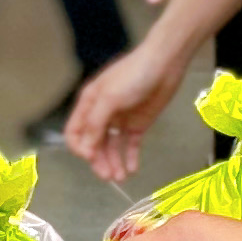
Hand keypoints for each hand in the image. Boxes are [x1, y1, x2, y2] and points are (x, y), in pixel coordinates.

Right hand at [63, 36, 189, 180]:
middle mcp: (102, 114)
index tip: (91, 157)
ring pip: (111, 148)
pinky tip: (132, 169)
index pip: (75, 132)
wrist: (165, 63)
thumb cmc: (135, 74)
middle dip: (99, 161)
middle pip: (94, 144)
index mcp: (89, 104)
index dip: (80, 147)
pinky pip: (130, 145)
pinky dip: (130, 158)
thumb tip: (86, 148)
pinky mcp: (138, 124)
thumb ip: (95, 123)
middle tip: (109, 176)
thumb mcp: (110, 97)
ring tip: (121, 177)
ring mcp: (120, 120)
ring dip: (114, 163)